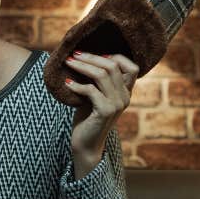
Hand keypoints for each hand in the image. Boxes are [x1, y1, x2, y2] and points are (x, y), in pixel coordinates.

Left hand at [65, 52, 138, 176]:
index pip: (132, 67)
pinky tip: (67, 84)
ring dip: (82, 66)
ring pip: (102, 75)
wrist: (86, 144)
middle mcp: (125, 97)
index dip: (115, 56)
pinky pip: (91, 90)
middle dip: (91, 57)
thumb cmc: (87, 118)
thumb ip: (96, 80)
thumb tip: (82, 55)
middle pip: (112, 66)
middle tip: (73, 54)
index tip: (94, 54)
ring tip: (68, 63)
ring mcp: (117, 104)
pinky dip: (77, 85)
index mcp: (125, 92)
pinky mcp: (106, 111)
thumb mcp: (94, 95)